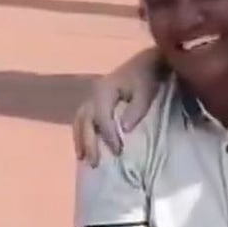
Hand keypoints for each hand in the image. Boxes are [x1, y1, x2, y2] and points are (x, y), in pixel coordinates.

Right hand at [73, 48, 160, 165]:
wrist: (146, 63)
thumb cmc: (147, 78)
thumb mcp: (146, 92)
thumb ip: (136, 110)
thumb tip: (124, 130)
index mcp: (104, 90)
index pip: (102, 117)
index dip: (108, 135)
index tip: (118, 152)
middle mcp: (94, 93)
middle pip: (86, 121)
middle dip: (89, 143)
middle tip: (94, 163)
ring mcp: (92, 96)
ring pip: (80, 120)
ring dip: (80, 139)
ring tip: (83, 158)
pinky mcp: (94, 100)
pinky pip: (82, 118)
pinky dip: (81, 132)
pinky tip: (84, 146)